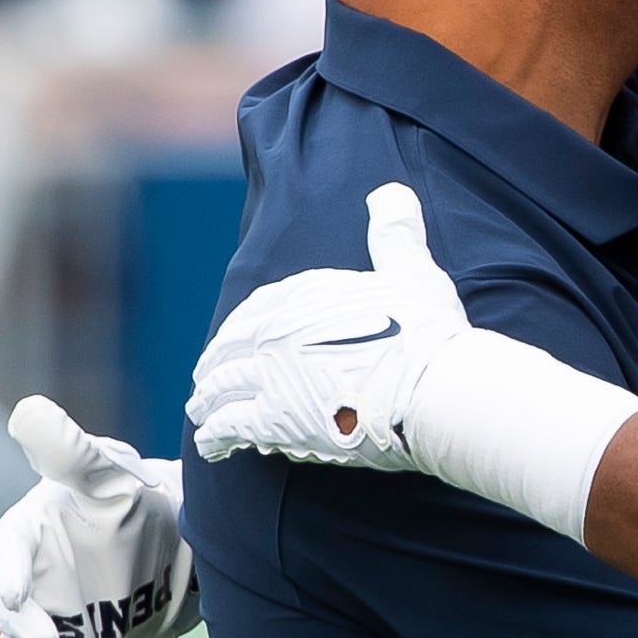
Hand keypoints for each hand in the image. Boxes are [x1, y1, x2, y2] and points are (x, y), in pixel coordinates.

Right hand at [0, 398, 197, 637]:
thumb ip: (71, 450)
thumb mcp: (108, 472)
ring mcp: (51, 615)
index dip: (6, 572)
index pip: (2, 553)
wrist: (177, 542)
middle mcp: (32, 579)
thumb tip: (30, 410)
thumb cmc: (134, 497)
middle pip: (3, 611)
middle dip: (21, 628)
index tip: (17, 591)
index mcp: (29, 533)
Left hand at [187, 183, 637, 542]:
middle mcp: (276, 329)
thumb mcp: (413, 269)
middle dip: (218, 364)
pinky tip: (211, 446)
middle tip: (210, 380)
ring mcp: (269, 373)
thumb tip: (390, 191)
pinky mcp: (271, 418)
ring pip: (221, 387)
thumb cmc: (429, 331)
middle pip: (232, 347)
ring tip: (202, 413)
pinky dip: (213, 437)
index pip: (262, 307)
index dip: (250, 326)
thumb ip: (395, 232)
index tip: (244, 340)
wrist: (434, 386)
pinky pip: (227, 427)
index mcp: (304, 294)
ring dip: (208, 400)